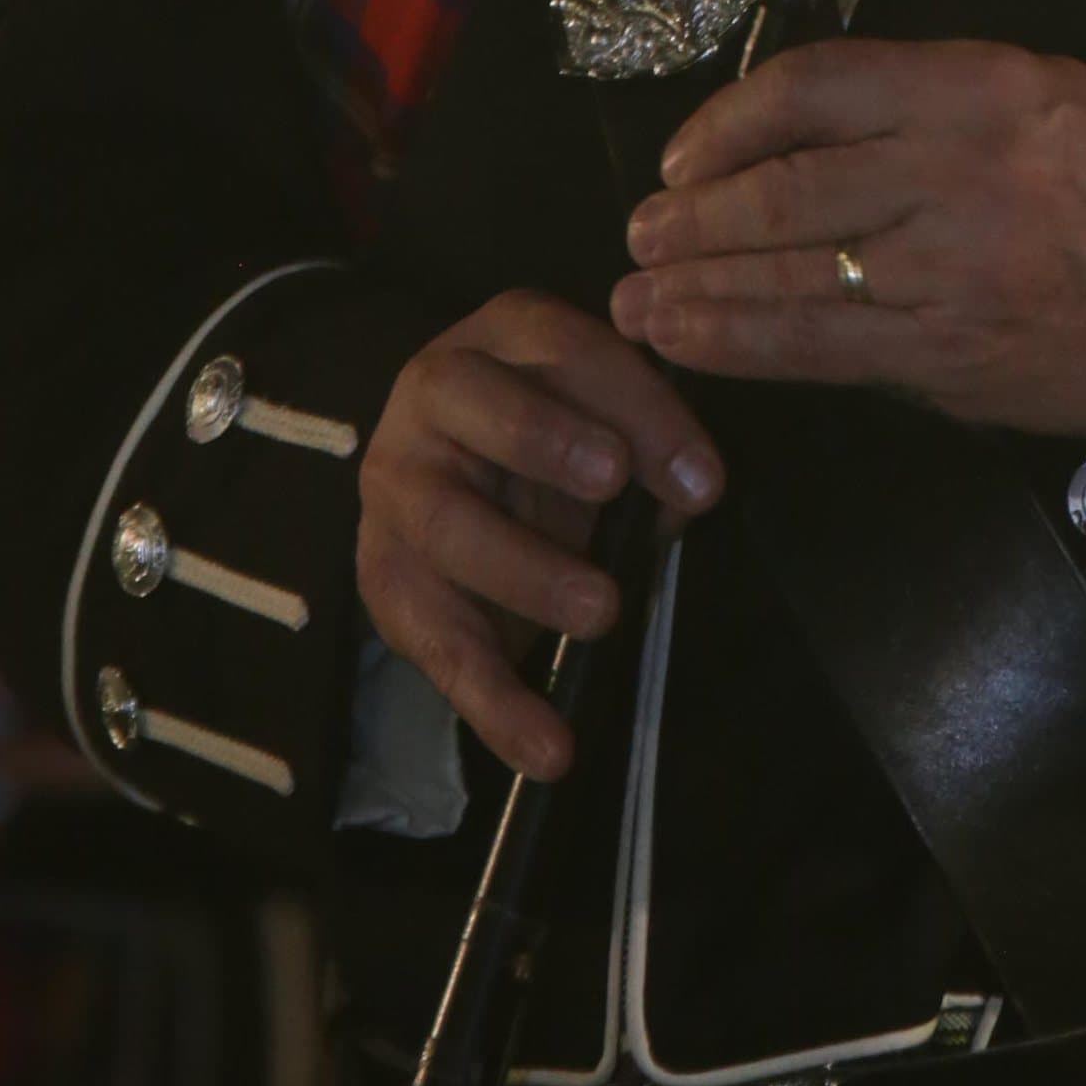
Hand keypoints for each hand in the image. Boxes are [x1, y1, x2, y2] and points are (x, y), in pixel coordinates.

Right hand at [355, 293, 724, 782]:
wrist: (452, 470)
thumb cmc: (557, 430)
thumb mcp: (608, 415)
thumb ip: (650, 441)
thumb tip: (695, 488)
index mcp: (503, 337)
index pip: (566, 349)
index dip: (635, 406)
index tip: (703, 477)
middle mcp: (431, 394)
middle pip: (472, 407)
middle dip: (544, 442)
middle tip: (615, 486)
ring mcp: (395, 485)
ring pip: (443, 525)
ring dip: (525, 570)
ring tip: (604, 612)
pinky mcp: (382, 577)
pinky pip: (436, 642)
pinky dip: (495, 703)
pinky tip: (548, 749)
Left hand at [613, 38, 1085, 433]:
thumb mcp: (1047, 90)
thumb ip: (933, 109)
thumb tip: (815, 149)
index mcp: (975, 89)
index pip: (812, 88)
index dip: (727, 122)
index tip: (685, 154)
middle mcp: (953, 172)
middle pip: (783, 191)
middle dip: (691, 220)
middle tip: (637, 238)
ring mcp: (953, 273)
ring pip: (791, 277)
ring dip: (698, 293)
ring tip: (638, 302)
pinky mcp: (958, 360)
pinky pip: (830, 351)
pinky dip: (749, 348)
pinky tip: (700, 346)